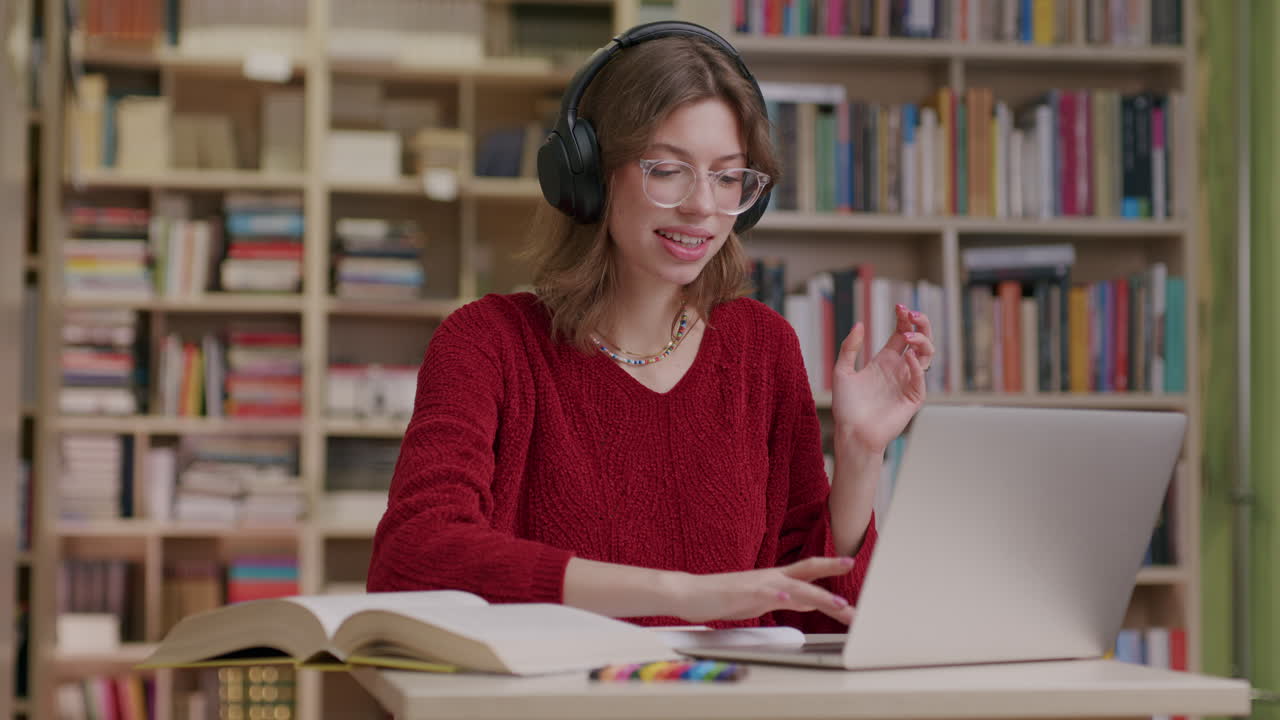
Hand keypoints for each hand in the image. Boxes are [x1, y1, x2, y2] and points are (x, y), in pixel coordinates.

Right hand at [668, 557, 856, 624]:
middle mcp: (770, 578)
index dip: (830, 565)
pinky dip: (778, 597)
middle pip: (807, 572)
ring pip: (794, 588)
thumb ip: (786, 599)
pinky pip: (763, 595)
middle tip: (854, 577)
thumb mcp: (761, 600)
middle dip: (832, 574)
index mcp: (774, 578)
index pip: (808, 569)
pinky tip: (788, 599)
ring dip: (818, 596)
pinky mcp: (742, 594)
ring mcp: (757, 585)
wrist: (688, 593)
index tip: (850, 563)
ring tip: (839, 604)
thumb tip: (808, 602)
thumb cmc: (723, 597)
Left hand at [831, 304, 935, 454]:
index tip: (899, 306)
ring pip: (927, 356)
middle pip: (919, 340)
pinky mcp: (913, 398)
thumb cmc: (846, 407)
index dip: (903, 318)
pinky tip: (908, 358)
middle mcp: (899, 369)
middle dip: (920, 324)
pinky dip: (917, 367)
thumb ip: (850, 348)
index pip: (901, 333)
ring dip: (922, 342)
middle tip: (912, 314)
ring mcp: (908, 382)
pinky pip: (920, 380)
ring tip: (909, 335)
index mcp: (884, 361)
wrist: (852, 432)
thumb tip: (859, 324)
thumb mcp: (842, 372)